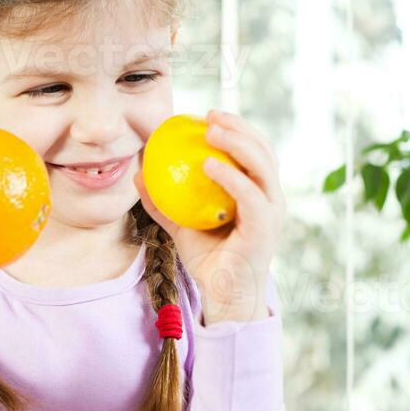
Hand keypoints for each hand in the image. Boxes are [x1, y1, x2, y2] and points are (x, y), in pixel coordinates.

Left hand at [134, 109, 286, 322]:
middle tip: (209, 116)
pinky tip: (208, 164)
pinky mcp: (265, 227)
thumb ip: (163, 201)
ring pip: (262, 165)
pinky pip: (249, 194)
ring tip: (211, 130)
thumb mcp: (180, 225)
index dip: (235, 128)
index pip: (253, 151)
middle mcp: (270, 198)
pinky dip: (230, 176)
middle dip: (239, 126)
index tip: (205, 115)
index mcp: (258, 193)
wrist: (223, 295)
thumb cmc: (208, 260)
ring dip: (238, 142)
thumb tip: (138, 173)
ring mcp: (271, 212)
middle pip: (263, 150)